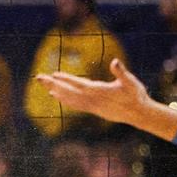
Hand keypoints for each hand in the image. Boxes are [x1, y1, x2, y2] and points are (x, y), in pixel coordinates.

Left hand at [35, 58, 152, 127]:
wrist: (138, 114)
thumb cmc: (136, 96)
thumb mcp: (131, 82)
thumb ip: (121, 72)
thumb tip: (115, 62)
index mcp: (100, 92)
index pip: (79, 84)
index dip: (66, 80)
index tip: (54, 75)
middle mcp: (92, 100)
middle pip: (68, 92)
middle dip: (53, 84)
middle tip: (38, 77)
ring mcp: (91, 106)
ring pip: (69, 99)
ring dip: (56, 91)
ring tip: (45, 86)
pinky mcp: (93, 110)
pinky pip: (74, 104)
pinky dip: (64, 99)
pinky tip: (57, 95)